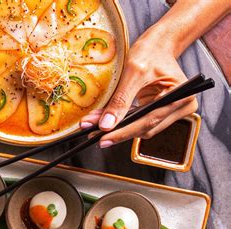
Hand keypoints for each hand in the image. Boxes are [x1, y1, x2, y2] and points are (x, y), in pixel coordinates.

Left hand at [79, 28, 197, 147]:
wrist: (158, 44)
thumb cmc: (150, 52)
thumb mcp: (134, 71)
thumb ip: (121, 99)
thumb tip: (107, 125)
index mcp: (181, 96)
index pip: (148, 121)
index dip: (124, 132)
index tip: (103, 138)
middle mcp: (180, 107)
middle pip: (146, 128)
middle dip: (118, 131)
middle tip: (93, 135)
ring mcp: (170, 110)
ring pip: (141, 128)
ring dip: (118, 128)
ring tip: (94, 128)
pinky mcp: (159, 110)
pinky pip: (139, 121)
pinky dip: (122, 122)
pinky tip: (105, 121)